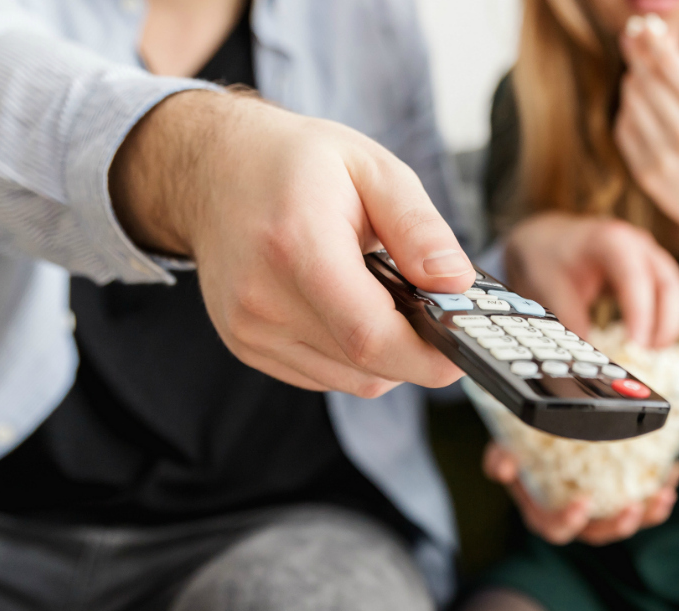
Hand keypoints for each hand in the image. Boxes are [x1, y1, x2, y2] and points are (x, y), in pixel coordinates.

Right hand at [111, 91, 472, 396]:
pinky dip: (353, 355)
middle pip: (364, 365)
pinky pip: (323, 375)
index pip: (369, 335)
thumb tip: (457, 282)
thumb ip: (418, 227)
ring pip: (349, 379)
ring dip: (385, 354)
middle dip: (416, 350)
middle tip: (438, 312)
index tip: (465, 346)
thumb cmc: (295, 163)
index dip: (428, 355)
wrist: (213, 168)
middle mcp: (262, 298)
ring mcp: (249, 329)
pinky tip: (351, 307)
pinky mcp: (246, 346)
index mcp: (296, 245)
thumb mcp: (371, 168)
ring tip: (386, 297)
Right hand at [483, 442, 678, 545]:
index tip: (584, 503)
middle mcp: (575, 518)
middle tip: (633, 508)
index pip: (556, 529)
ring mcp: (600, 510)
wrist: (541, 438)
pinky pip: (644, 501)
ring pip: (626, 522)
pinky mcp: (621, 496)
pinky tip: (673, 470)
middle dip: (619, 526)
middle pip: (598, 534)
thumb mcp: (503, 449)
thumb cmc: (521, 448)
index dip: (570, 521)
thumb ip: (499, 458)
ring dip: (648, 513)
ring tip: (664, 494)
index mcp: (544, 513)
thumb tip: (504, 467)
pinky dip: (660, 489)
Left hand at [505, 213, 678, 348]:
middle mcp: (639, 246)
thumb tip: (587, 356)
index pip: (635, 277)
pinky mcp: (652, 273)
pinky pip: (670, 298)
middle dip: (666, 324)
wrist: (547, 239)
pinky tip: (648, 343)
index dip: (641, 312)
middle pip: (670, 285)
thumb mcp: (550, 286)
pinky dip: (665, 322)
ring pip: (676, 293)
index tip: (637, 344)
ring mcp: (650, 257)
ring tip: (648, 354)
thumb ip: (570, 319)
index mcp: (612, 240)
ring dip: (669, 326)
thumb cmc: (549, 256)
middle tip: (647, 355)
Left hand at [615, 15, 678, 245]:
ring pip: (631, 101)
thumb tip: (658, 39)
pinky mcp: (644, 172)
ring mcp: (662, 155)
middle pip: (645, 79)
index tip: (642, 25)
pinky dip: (629, 113)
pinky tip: (639, 109)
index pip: (670, 64)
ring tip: (642, 78)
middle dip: (637, 54)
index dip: (651, 40)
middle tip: (630, 36)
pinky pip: (624, 129)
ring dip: (633, 83)